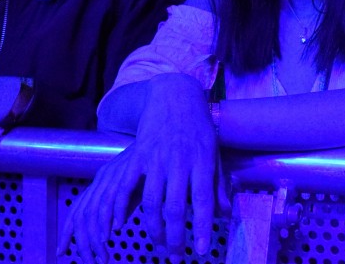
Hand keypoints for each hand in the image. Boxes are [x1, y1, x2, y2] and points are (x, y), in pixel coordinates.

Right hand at [59, 73, 226, 262]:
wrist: (174, 97)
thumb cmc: (198, 128)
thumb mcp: (214, 153)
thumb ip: (217, 184)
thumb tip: (223, 212)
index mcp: (202, 162)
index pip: (203, 201)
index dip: (202, 228)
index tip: (201, 251)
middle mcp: (179, 162)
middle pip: (175, 207)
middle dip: (176, 237)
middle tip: (177, 257)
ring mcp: (156, 159)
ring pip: (151, 202)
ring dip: (154, 229)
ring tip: (159, 246)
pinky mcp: (138, 155)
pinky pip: (127, 185)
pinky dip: (122, 207)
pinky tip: (120, 224)